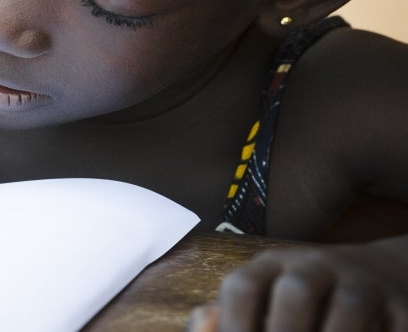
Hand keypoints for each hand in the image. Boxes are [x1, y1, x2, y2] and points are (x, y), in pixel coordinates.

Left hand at [187, 236, 407, 331]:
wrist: (378, 273)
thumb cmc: (300, 299)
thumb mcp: (262, 297)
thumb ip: (226, 317)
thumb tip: (203, 329)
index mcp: (271, 266)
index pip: (244, 286)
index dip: (234, 325)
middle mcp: (315, 266)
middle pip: (297, 292)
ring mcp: (361, 280)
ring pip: (350, 304)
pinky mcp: (402, 301)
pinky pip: (397, 322)